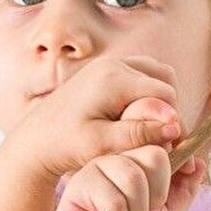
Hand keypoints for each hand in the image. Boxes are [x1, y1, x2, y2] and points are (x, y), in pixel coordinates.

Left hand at [5, 54, 185, 184]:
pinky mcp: (105, 71)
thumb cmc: (65, 145)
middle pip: (165, 79)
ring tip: (153, 130)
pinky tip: (139, 119)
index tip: (173, 147)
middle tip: (163, 138)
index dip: (175, 121)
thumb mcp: (102, 144)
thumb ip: (139, 133)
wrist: (35, 139)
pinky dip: (149, 94)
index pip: (166, 94)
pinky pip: (141, 75)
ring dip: (161, 99)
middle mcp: (114, 64)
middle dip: (170, 108)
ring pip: (156, 74)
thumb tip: (175, 127)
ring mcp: (109, 64)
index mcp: (114, 78)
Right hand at [36, 141, 206, 210]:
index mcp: (140, 165)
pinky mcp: (79, 185)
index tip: (188, 171)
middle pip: (154, 155)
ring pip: (133, 176)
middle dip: (157, 197)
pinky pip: (112, 197)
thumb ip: (183, 192)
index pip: (165, 144)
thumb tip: (200, 162)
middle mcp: (119, 161)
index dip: (180, 157)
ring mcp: (98, 170)